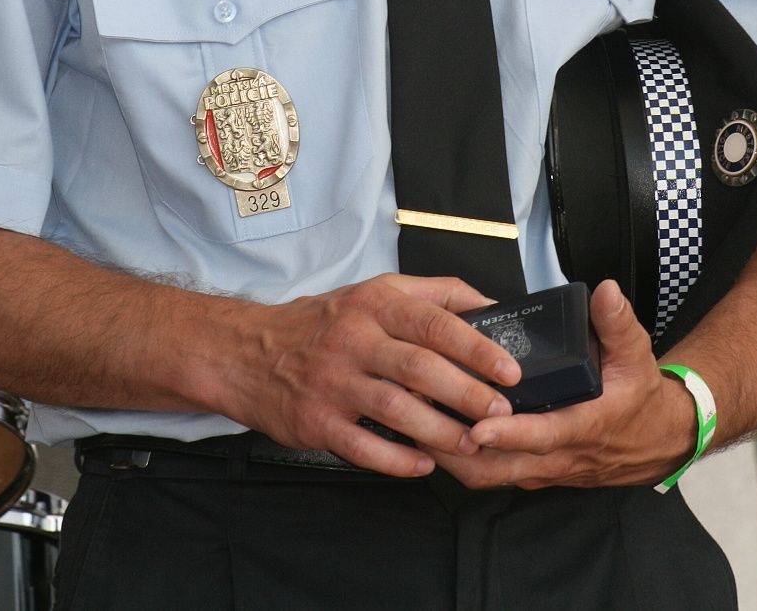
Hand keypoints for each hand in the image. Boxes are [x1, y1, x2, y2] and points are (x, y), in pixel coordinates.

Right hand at [215, 274, 521, 477]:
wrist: (248, 353)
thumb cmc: (323, 323)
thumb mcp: (374, 292)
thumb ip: (434, 294)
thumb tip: (489, 304)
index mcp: (373, 305)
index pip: (433, 322)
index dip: (475, 347)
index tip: (509, 369)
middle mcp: (353, 340)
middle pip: (419, 368)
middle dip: (466, 393)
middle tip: (501, 413)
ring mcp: (333, 382)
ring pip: (396, 410)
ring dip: (440, 431)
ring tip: (472, 443)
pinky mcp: (317, 421)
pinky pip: (364, 447)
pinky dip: (398, 460)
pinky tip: (424, 465)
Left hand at [417, 280, 697, 489]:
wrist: (658, 440)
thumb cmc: (641, 396)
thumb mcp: (637, 354)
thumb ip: (617, 321)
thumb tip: (605, 291)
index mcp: (585, 426)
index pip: (542, 436)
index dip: (508, 433)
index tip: (477, 425)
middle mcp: (561, 456)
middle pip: (503, 466)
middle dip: (461, 449)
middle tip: (424, 421)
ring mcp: (546, 469)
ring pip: (493, 476)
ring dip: (455, 456)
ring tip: (420, 423)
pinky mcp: (536, 472)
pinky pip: (496, 474)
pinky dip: (467, 459)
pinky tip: (439, 431)